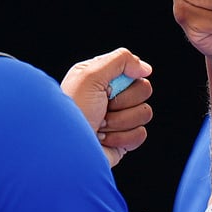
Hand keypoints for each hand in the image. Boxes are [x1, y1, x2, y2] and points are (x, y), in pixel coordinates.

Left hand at [61, 47, 153, 166]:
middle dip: (123, 101)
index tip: (112, 87)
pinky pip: (140, 134)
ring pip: (144, 112)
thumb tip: (145, 68)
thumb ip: (120, 60)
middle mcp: (110, 97)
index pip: (132, 69)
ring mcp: (118, 119)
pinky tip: (105, 140)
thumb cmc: (71, 112)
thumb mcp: (90, 75)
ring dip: (121, 121)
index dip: (128, 78)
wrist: (65, 150)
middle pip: (143, 90)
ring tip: (100, 126)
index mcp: (100, 78)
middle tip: (103, 108)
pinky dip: (123, 138)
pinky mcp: (123, 139)